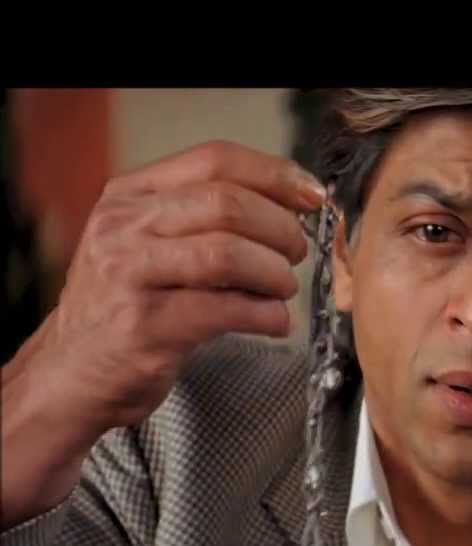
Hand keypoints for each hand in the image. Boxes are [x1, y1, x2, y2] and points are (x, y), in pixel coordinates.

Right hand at [1, 140, 325, 526]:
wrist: (73, 371)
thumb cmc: (128, 304)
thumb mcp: (151, 242)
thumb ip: (207, 217)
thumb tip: (293, 205)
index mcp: (132, 195)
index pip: (215, 161)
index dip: (275, 176)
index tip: (311, 197)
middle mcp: (125, 228)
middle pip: (227, 204)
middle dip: (280, 229)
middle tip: (296, 252)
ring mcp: (130, 276)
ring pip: (228, 253)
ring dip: (274, 273)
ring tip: (281, 289)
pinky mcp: (146, 327)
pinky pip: (226, 310)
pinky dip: (266, 315)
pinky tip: (273, 321)